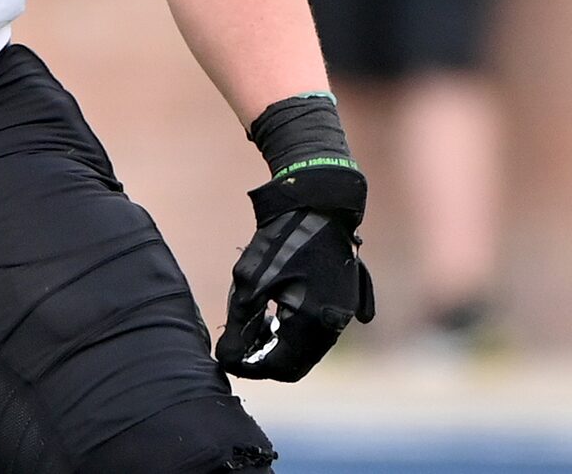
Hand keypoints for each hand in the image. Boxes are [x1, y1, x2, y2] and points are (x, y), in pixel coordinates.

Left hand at [214, 164, 375, 381]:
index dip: (251, 367)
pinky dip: (297, 332)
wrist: (316, 203)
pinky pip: (320, 332)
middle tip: (241, 344)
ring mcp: (343, 314)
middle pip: (297, 364)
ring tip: (256, 325)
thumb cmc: (280, 240)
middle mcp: (334, 326)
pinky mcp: (345, 302)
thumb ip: (240, 327)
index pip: (280, 368)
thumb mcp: (250, 282)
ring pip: (308, 349)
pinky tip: (277, 313)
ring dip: (282, 345)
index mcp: (311, 324)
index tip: (228, 357)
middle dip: (266, 358)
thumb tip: (226, 360)